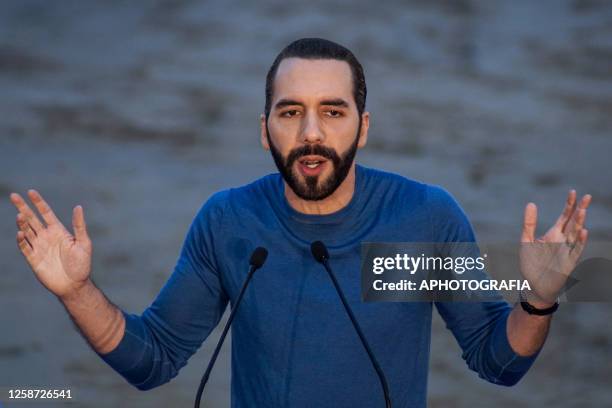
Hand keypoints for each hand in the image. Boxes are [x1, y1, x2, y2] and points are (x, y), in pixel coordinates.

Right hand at [10, 189, 92, 299]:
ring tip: (20, 215)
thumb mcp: (84, 243)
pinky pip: (25, 247)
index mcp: (58, 231)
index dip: (38, 202)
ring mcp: (39, 247)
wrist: (74, 285)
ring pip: (27, 231)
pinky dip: (22, 240)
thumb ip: (79, 225)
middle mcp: (46, 237)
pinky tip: (20, 233)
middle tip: (14, 195)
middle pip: (32, 219)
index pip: (46, 213)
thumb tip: (78, 207)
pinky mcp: (33, 259)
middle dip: (23, 207)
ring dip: (22, 223)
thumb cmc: (82, 264)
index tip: (31, 191)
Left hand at [519, 190, 590, 306]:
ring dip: (580, 223)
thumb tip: (531, 203)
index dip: (569, 205)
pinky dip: (579, 241)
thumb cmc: (531, 264)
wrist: (533, 285)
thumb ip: (529, 223)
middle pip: (573, 222)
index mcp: (553, 234)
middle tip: (587, 196)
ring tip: (583, 210)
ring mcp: (566, 251)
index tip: (573, 192)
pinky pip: (575, 250)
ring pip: (575, 234)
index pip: (564, 217)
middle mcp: (562, 241)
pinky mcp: (568, 262)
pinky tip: (583, 231)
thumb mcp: (526, 241)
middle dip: (580, 210)